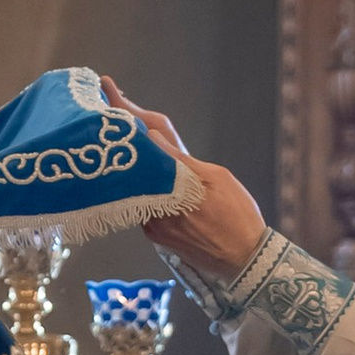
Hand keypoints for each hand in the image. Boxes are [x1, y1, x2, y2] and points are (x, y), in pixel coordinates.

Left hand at [99, 80, 268, 281]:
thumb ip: (179, 159)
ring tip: (147, 154)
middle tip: (124, 121)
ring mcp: (153, 227)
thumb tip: (150, 138)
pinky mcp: (158, 239)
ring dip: (144, 175)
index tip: (108, 94)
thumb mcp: (215, 178)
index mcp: (169, 189)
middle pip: (135, 173)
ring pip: (140, 192)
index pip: (139, 154)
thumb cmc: (237, 216)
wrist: (246, 261)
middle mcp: (154, 210)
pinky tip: (162, 187)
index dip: (125, 124)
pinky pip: (147, 209)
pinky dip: (151, 195)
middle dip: (133, 151)